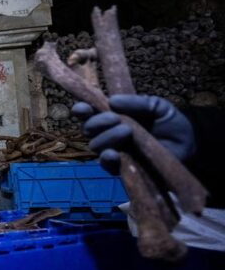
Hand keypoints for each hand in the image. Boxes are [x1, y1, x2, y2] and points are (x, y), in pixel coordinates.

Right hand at [71, 94, 194, 173]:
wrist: (188, 145)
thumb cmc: (170, 123)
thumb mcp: (157, 106)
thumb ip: (137, 102)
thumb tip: (112, 101)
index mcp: (113, 116)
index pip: (90, 113)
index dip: (82, 110)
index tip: (82, 108)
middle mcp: (108, 133)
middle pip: (88, 129)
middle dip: (98, 122)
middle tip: (116, 119)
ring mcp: (114, 151)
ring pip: (95, 145)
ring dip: (106, 137)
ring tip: (127, 132)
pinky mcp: (122, 168)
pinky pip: (106, 165)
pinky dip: (107, 158)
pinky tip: (114, 154)